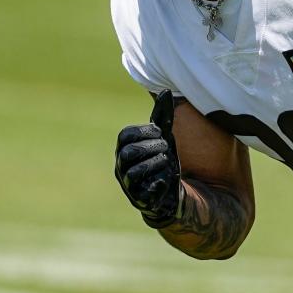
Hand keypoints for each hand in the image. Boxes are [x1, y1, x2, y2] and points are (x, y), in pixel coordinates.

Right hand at [114, 90, 184, 227]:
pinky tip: (165, 180)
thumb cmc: (162, 157)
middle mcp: (121, 167)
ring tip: (166, 162)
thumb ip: (163, 116)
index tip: (161, 133)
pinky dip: (157, 184)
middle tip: (165, 148)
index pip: (126, 135)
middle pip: (129, 152)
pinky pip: (143, 193)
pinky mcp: (140, 200)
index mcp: (124, 148)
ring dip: (157, 163)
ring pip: (134, 172)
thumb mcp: (164, 136)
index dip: (146, 131)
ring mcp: (128, 185)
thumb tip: (166, 91)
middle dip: (154, 147)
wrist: (170, 186)